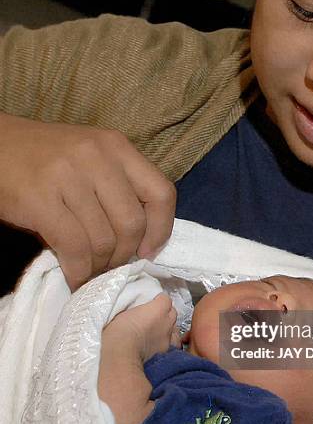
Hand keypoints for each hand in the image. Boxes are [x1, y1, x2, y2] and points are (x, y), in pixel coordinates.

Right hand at [0, 113, 175, 289]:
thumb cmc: (46, 158)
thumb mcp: (90, 158)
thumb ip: (118, 188)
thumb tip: (141, 242)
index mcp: (116, 146)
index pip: (161, 193)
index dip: (161, 229)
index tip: (149, 250)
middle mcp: (97, 157)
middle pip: (132, 223)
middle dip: (125, 255)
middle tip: (111, 265)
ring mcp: (68, 176)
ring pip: (103, 239)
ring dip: (99, 266)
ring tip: (91, 270)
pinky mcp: (40, 199)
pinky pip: (74, 247)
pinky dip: (78, 271)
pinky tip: (75, 276)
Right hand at [102, 293, 178, 361]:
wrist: (121, 353)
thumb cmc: (119, 331)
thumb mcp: (124, 312)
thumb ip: (136, 310)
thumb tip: (137, 312)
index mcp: (158, 308)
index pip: (165, 298)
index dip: (159, 300)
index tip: (151, 303)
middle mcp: (166, 321)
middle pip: (172, 312)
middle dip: (165, 312)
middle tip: (153, 316)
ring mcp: (168, 337)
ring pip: (174, 328)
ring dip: (168, 327)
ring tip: (158, 330)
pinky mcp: (166, 351)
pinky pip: (172, 343)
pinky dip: (167, 342)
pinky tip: (159, 343)